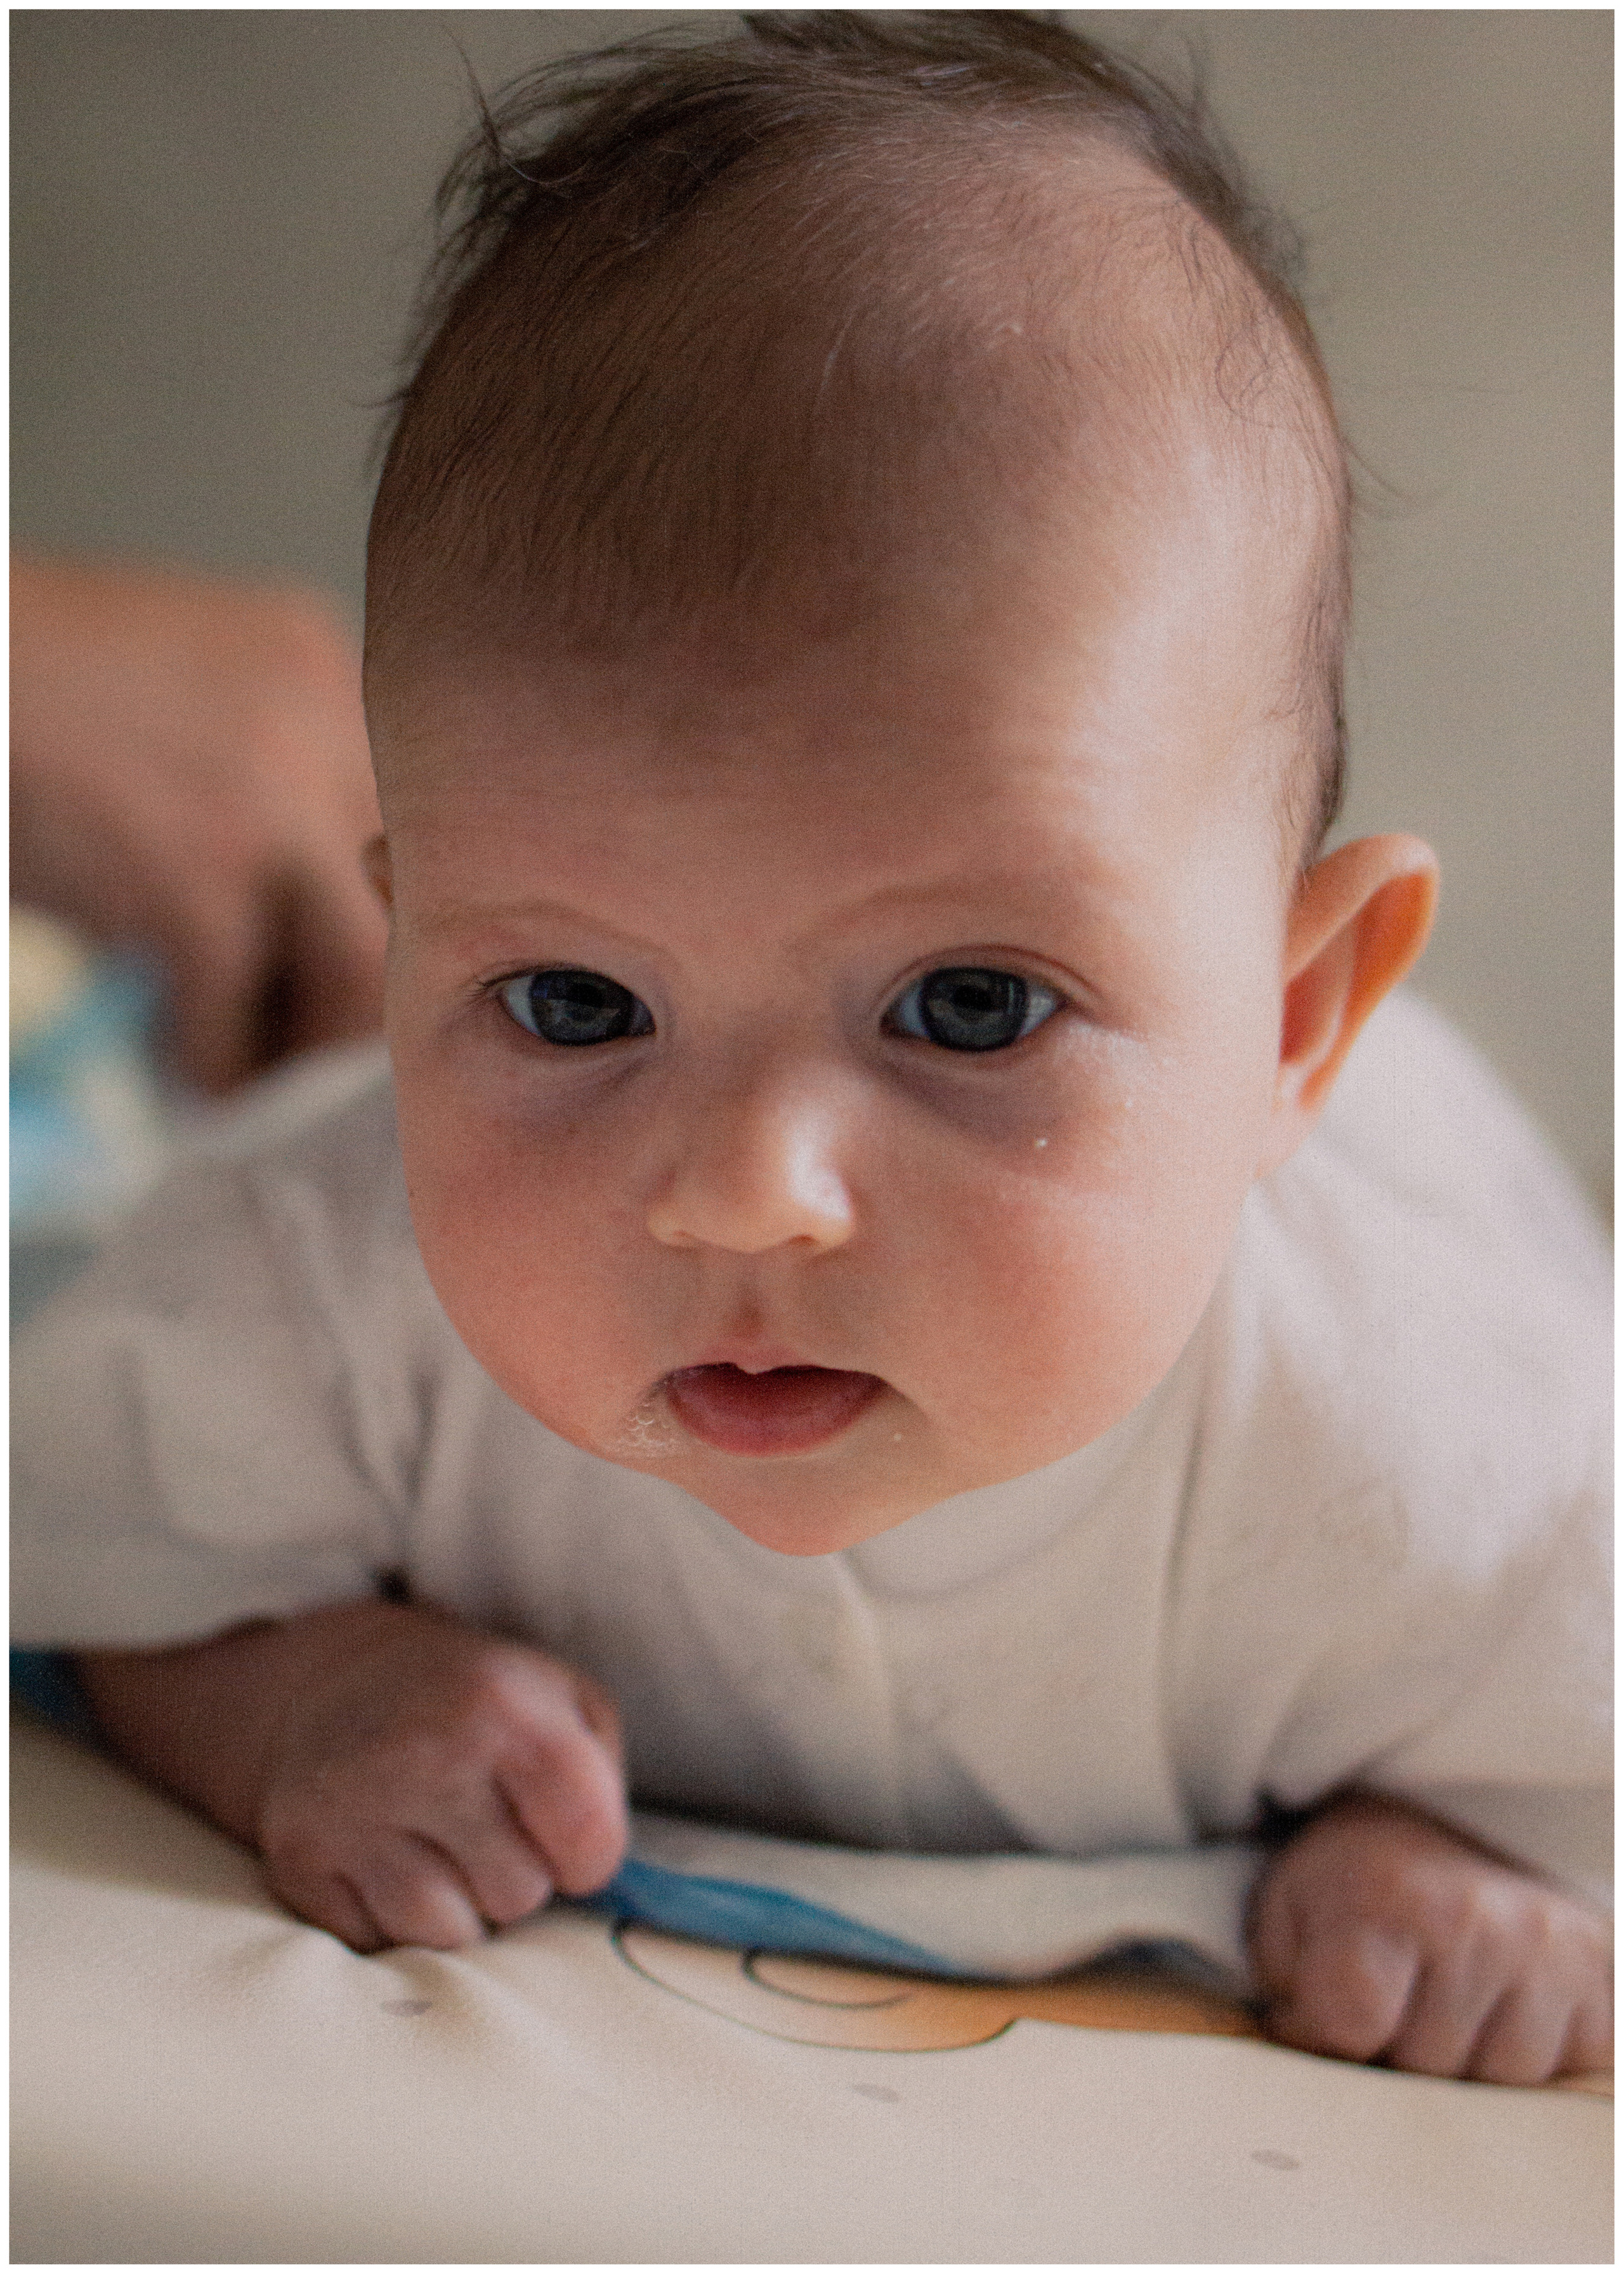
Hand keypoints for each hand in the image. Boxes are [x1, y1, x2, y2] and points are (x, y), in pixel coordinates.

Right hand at [11, 553, 385, 1092]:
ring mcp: (267, 801)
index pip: (413, 818)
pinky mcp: (196, 883)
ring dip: (303, 1033)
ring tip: (249, 1050)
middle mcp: (319, 721)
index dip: (376, 904)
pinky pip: (239, 1015)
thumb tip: (320, 915)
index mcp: (317, 666)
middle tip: (302, 1023)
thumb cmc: (32, 691)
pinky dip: (212, 1058)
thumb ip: (273, 771)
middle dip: (357, 978)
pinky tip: (180, 1055)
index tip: (333, 955)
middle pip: (405, 893)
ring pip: (358, 966)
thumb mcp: (190, 696)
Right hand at [77, 1600, 628, 1953]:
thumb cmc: (479, 1704)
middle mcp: (422, 1754)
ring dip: (455, 1904)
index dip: (588, 1852)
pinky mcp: (297, 1859)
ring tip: (435, 1841)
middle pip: (519, 1897)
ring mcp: (350, 1809)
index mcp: (503, 1707)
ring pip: (447, 1935)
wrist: (338, 1682)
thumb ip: (601, 1783)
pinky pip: (378, 1945)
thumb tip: (595, 1880)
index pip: (590, 1844)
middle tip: (483, 1821)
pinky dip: (391, 1917)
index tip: (563, 1828)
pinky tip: (384, 1855)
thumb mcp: (565, 1702)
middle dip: (516, 1873)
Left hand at [1249, 1790, 1611, 2084]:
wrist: (1442, 1820)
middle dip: (1393, 2049)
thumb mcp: (1289, 1904)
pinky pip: (1566, 2069)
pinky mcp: (1600, 1975)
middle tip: (1389, 1994)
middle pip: (1424, 2065)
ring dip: (1464, 2061)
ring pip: (1499, 2082)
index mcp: (1388, 1896)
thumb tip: (1307, 2051)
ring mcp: (1547, 1950)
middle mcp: (1475, 1921)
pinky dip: (1529, 2054)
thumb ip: (1284, 1981)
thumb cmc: (1358, 1872)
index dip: (1320, 2033)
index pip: (1349, 2026)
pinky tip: (1499, 2006)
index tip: (1320, 2007)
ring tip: (1442, 2000)